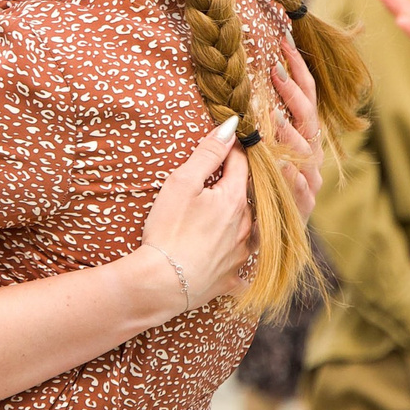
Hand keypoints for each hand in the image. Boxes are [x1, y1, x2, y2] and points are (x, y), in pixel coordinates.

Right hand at [139, 118, 254, 309]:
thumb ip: (208, 153)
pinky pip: (240, 267)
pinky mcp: (230, 278)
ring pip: (248, 229)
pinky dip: (236, 260)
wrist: (162, 283)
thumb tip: (231, 126)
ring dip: (241, 218)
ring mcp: (240, 254)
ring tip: (227, 213)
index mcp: (234, 200)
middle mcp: (245, 226)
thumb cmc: (168, 230)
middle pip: (246, 195)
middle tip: (225, 175)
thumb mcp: (183, 183)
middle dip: (236, 183)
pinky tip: (230, 261)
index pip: (240, 164)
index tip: (229, 139)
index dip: (233, 149)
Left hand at [269, 39, 322, 216]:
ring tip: (274, 116)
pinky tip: (284, 164)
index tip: (284, 44)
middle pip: (308, 116)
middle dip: (293, 92)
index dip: (298, 70)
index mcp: (304, 137)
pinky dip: (293, 176)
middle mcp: (312, 154)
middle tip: (275, 71)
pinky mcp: (304, 204)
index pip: (305, 96)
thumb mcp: (262, 150)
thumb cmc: (262, 187)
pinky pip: (301, 187)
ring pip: (306, 149)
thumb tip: (245, 85)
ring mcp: (310, 178)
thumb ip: (260, 123)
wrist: (270, 233)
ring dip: (290, 132)